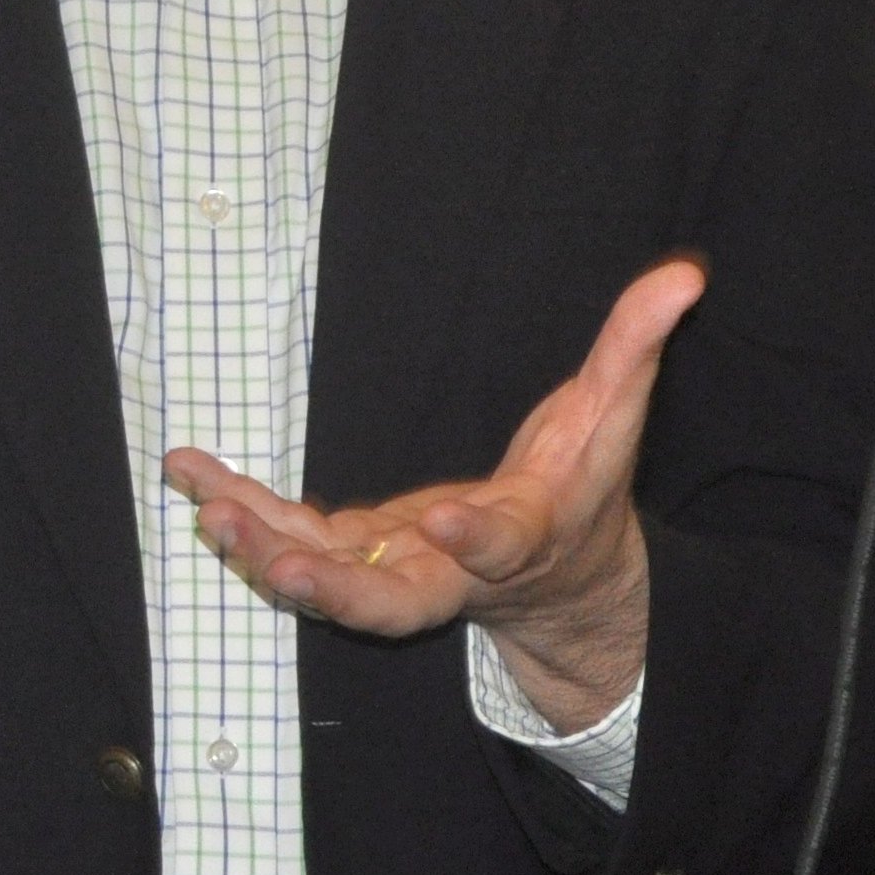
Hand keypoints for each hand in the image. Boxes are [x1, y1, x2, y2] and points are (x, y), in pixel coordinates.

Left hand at [163, 256, 705, 732]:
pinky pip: (289, 543)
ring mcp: (395, 569)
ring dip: (265, 548)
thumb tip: (684, 274)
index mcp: (521, 537)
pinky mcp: (355, 555)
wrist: (555, 579)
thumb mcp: (615, 415)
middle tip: (287, 566)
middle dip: (339, 587)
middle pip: (394, 600)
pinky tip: (190, 476)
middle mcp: (450, 570)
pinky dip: (241, 514)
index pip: (501, 543)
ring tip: (210, 509)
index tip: (452, 519)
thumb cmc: (581, 488)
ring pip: (326, 578)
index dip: (478, 537)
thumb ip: (636, 347)